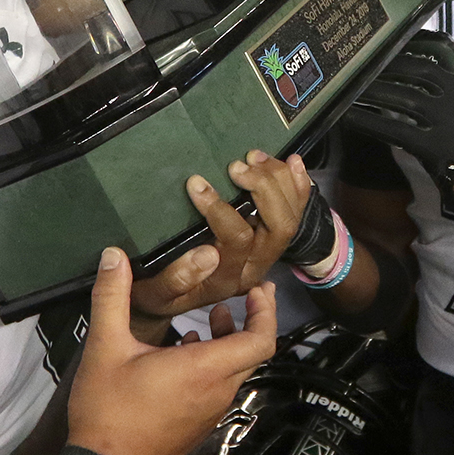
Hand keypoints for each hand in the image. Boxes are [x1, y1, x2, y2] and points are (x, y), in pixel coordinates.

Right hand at [70, 247, 275, 454]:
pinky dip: (217, 362)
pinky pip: (221, 386)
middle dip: (252, 319)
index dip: (266, 312)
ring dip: (231, 341)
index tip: (258, 288)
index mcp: (205, 370)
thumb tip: (113, 254)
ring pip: (236, 370)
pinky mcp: (198, 424)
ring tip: (213, 316)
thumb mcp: (105, 347)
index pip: (261, 341)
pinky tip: (188, 350)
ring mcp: (210, 410)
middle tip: (242, 292)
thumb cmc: (109, 410)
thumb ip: (112, 297)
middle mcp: (217, 391)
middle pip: (253, 352)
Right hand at [126, 151, 307, 331]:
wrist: (170, 297)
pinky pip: (295, 212)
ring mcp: (265, 254)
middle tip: (235, 166)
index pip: (239, 240)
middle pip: (278, 227)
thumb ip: (176, 278)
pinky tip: (292, 162)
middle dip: (263, 188)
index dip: (220, 209)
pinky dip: (298, 186)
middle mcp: (254, 267)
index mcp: (228, 279)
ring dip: (279, 181)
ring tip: (252, 157)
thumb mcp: (156, 292)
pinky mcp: (269, 240)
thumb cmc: (158, 290)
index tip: (195, 183)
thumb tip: (208, 254)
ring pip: (291, 217)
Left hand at [339, 30, 453, 218]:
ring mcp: (445, 120)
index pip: (432, 52)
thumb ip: (445, 70)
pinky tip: (350, 118)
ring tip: (349, 89)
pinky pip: (396, 130)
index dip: (405, 46)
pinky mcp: (432, 145)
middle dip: (385, 67)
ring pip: (404, 99)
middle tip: (358, 66)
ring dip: (373, 91)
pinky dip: (370, 122)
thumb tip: (414, 45)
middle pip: (415, 71)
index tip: (380, 43)